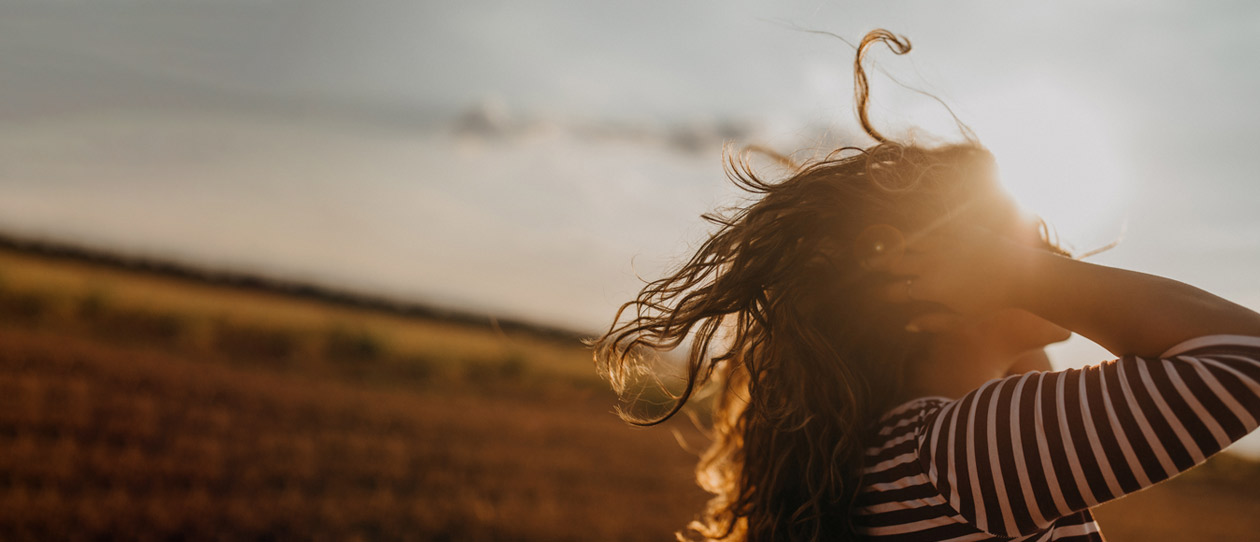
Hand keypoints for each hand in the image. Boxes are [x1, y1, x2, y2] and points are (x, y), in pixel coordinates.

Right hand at [875, 224, 1039, 327]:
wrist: (1021, 274)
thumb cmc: (992, 301)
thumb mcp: (962, 319)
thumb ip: (933, 322)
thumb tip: (906, 325)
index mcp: (930, 288)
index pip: (896, 291)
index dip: (882, 293)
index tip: (873, 295)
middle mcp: (931, 264)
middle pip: (895, 263)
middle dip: (876, 266)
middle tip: (864, 266)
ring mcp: (943, 243)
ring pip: (909, 241)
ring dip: (892, 245)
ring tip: (880, 245)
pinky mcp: (957, 229)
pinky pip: (931, 227)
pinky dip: (916, 229)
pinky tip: (908, 229)